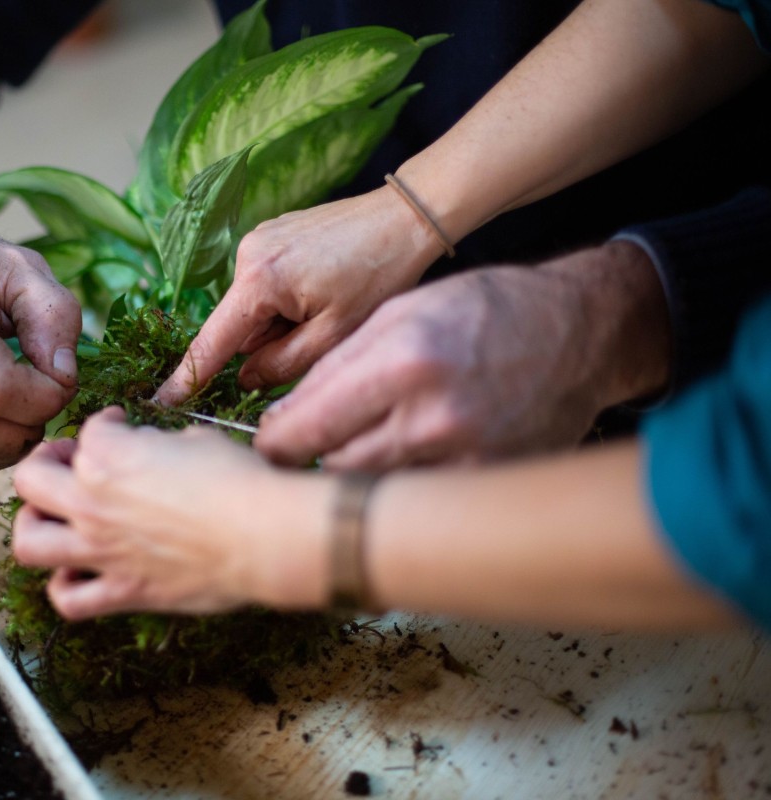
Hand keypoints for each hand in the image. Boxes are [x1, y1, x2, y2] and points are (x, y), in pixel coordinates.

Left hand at [11, 408, 330, 618]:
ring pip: (28, 541)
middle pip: (31, 478)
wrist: (266, 536)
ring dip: (34, 525)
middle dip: (45, 463)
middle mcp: (92, 502)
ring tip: (53, 518)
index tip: (120, 425)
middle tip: (67, 462)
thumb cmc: (241, 481)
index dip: (107, 423)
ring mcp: (101, 551)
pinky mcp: (122, 592)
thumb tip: (153, 451)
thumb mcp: (197, 439)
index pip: (89, 431)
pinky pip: (68, 600)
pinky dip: (64, 587)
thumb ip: (159, 444)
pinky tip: (79, 572)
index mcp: (109, 456)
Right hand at [155, 187, 446, 403]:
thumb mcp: (335, 335)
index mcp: (260, 280)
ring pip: (255, 307)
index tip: (162, 401)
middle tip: (322, 330)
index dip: (189, 377)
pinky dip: (287, 299)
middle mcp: (248, 254)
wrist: (407, 216)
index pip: (214, 341)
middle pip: (241, 326)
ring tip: (330, 303)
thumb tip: (245, 378)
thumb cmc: (379, 275)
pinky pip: (267, 284)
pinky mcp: (273, 233)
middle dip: (270, 341)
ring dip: (282, 320)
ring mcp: (258, 239)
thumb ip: (282, 364)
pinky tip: (325, 286)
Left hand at [255, 242, 670, 469]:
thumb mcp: (401, 311)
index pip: (306, 428)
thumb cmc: (486, 311)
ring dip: (354, 475)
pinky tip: (408, 462)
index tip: (267, 444)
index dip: (275, 442)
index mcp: (401, 361)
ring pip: (372, 489)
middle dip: (313, 458)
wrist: (580, 333)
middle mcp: (432, 416)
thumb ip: (337, 365)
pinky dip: (401, 488)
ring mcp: (465, 457)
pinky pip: (419, 500)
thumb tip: (284, 417)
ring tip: (363, 446)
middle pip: (333, 466)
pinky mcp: (488, 482)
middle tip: (311, 444)